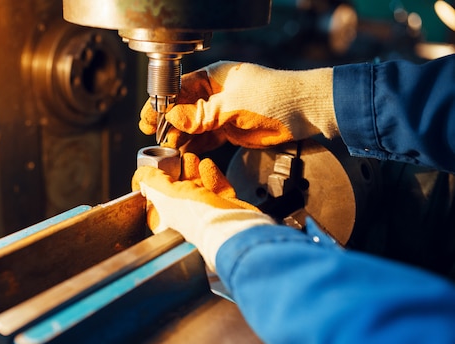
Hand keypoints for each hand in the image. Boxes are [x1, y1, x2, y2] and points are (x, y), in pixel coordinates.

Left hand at [132, 153, 273, 270]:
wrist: (233, 227)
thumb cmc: (197, 218)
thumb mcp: (164, 194)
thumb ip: (151, 181)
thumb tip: (141, 174)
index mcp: (166, 225)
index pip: (156, 202)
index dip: (155, 185)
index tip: (155, 169)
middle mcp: (186, 222)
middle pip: (178, 193)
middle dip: (177, 173)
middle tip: (175, 158)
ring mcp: (207, 216)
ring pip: (198, 190)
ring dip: (194, 171)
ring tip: (191, 158)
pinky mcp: (226, 210)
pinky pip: (218, 191)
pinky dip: (212, 176)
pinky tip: (207, 165)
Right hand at [139, 61, 338, 153]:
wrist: (307, 112)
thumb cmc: (275, 97)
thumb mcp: (232, 105)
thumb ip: (200, 114)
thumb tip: (172, 118)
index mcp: (213, 78)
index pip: (179, 89)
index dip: (162, 105)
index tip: (148, 120)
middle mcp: (215, 94)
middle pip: (183, 110)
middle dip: (169, 126)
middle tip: (157, 141)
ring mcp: (223, 112)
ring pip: (193, 127)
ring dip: (181, 139)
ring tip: (169, 153)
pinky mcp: (230, 130)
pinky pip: (207, 138)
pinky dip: (196, 147)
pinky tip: (185, 155)